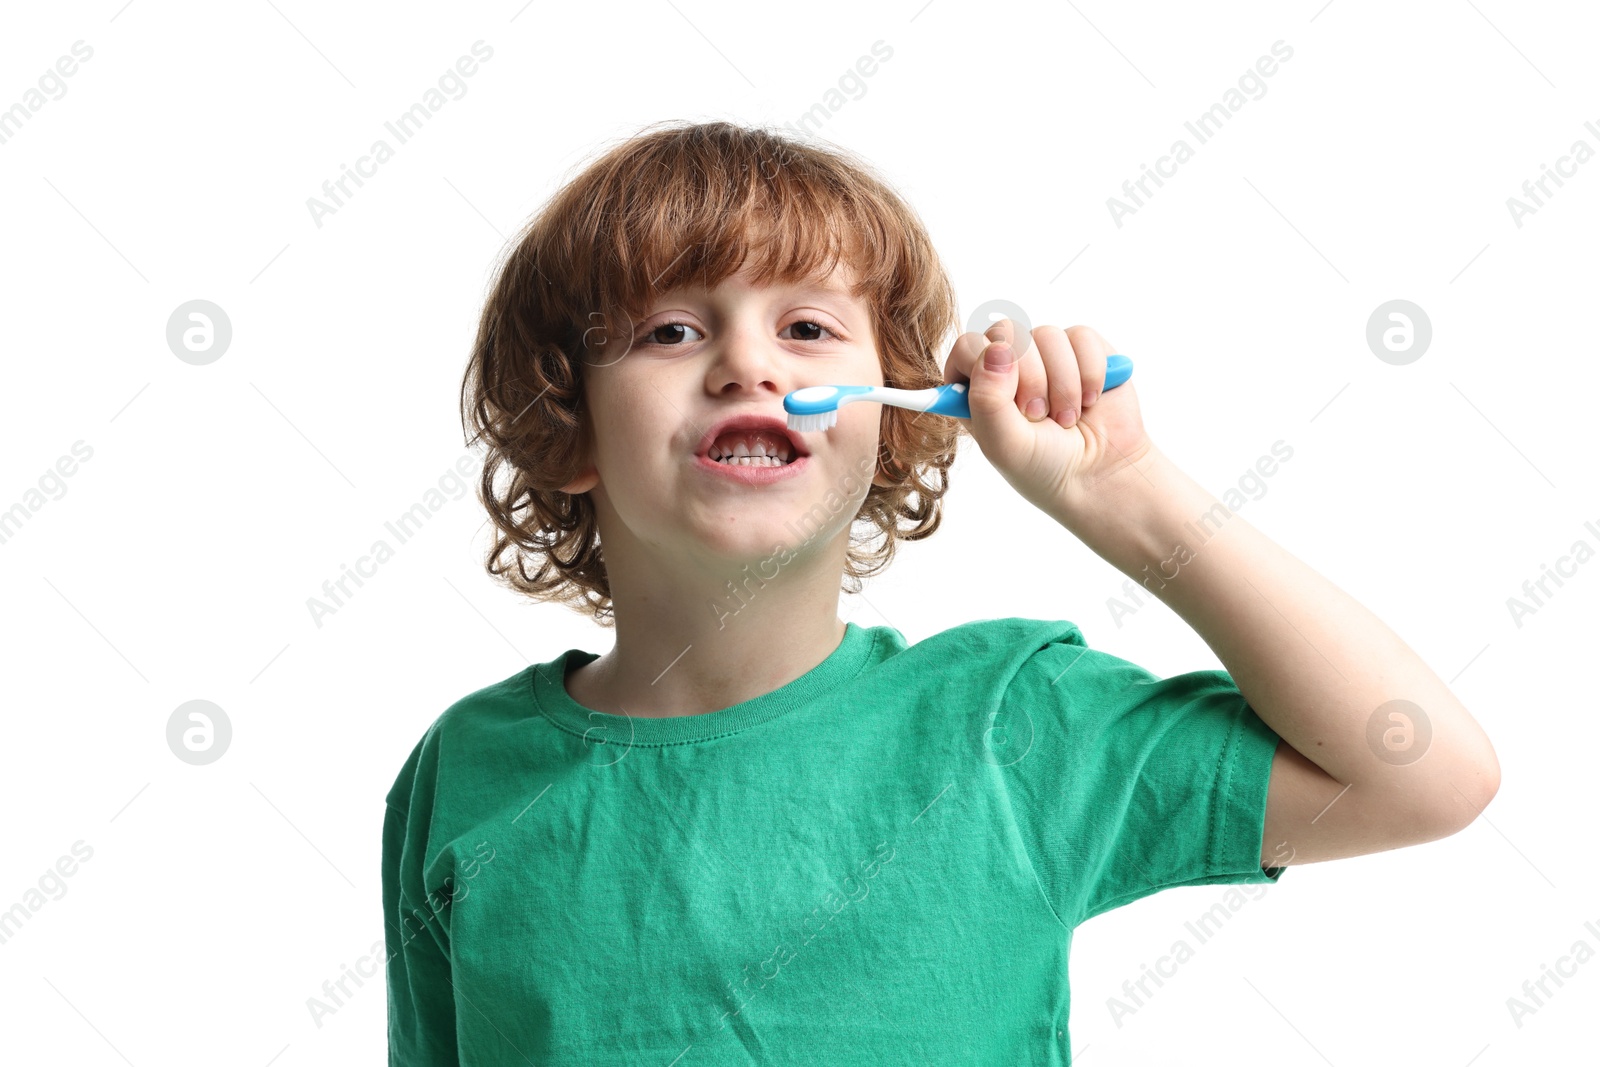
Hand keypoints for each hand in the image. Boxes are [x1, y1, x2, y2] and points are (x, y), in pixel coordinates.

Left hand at [942, 321, 1154, 519]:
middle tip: (1038, 416)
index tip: (1009, 401)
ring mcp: (1046, 354)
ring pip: (1047, 335)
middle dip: (1030, 378)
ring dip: (1063, 384)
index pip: (967, 346)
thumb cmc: (1042, 466)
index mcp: (976, 386)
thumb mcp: (1004, 444)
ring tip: (1067, 418)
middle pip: (1007, 332)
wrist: (1100, 475)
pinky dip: (1090, 373)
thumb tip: (997, 347)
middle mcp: (1008, 365)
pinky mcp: (1083, 349)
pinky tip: (1091, 400)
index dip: (988, 367)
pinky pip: (1082, 337)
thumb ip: (988, 399)